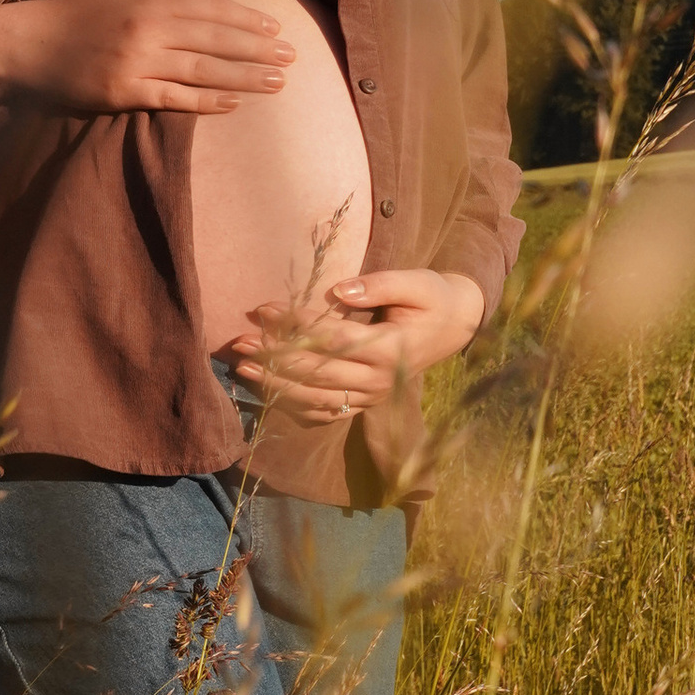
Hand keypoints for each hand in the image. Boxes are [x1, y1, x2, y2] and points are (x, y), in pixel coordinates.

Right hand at [0, 0, 292, 117]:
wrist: (26, 48)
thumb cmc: (74, 12)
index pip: (209, 9)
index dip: (246, 20)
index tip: (275, 30)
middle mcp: (147, 29)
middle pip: (214, 40)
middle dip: (256, 50)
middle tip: (290, 59)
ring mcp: (137, 63)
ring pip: (203, 71)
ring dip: (244, 79)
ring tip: (276, 84)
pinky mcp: (125, 93)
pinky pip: (175, 99)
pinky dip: (207, 103)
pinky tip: (234, 104)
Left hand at [228, 265, 486, 425]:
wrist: (455, 326)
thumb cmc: (432, 298)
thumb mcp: (415, 282)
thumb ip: (378, 285)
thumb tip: (339, 291)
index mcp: (390, 349)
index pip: (332, 337)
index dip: (295, 324)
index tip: (262, 309)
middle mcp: (379, 379)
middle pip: (317, 371)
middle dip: (275, 357)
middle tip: (239, 342)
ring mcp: (372, 396)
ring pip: (316, 397)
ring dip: (276, 384)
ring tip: (243, 368)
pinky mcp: (366, 403)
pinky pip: (326, 412)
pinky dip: (295, 405)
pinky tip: (269, 391)